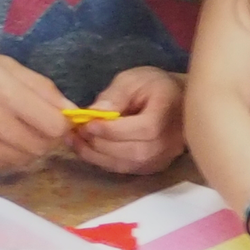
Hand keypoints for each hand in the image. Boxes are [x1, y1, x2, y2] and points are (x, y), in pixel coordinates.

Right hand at [0, 45, 71, 170]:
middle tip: (33, 122)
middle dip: (46, 136)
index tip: (54, 115)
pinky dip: (7, 154)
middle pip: (44, 147)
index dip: (62, 122)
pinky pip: (4, 165)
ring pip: (26, 159)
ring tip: (12, 128)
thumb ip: (41, 89)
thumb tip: (71, 112)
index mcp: (5, 93)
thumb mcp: (5, 65)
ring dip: (28, 147)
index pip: (55, 126)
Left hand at [69, 67, 186, 175]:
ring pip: (129, 164)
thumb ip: (115, 95)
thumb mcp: (132, 80)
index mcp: (170, 113)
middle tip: (77, 133)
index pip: (145, 129)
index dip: (114, 131)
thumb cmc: (152, 86)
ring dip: (97, 155)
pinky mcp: (153, 166)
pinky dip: (104, 161)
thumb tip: (95, 112)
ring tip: (76, 142)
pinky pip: (126, 169)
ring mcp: (164, 156)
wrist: (173, 100)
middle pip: (136, 151)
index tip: (88, 124)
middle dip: (101, 144)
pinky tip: (87, 150)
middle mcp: (172, 140)